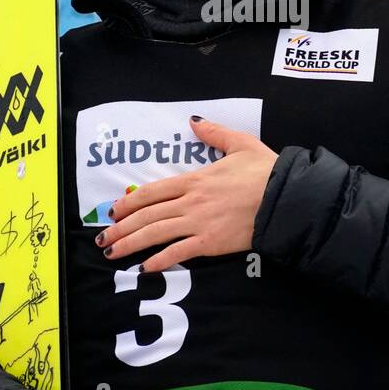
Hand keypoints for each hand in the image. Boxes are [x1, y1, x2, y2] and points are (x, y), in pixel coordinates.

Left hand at [96, 115, 278, 271]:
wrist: (285, 197)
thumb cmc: (265, 171)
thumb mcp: (240, 144)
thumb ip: (215, 134)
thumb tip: (194, 122)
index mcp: (195, 179)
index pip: (153, 191)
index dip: (129, 201)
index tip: (114, 210)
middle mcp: (190, 202)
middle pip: (147, 215)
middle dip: (122, 227)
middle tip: (103, 237)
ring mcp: (198, 223)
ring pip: (156, 234)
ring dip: (131, 244)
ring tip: (112, 253)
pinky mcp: (210, 243)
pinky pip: (178, 253)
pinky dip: (159, 261)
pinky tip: (145, 267)